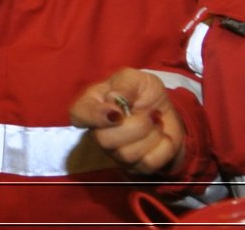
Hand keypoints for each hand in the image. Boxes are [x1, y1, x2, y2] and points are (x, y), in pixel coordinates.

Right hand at [68, 68, 184, 175]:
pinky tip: (161, 137)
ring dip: (151, 135)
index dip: (95, 117)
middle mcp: (98, 132)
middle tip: (149, 114)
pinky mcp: (135, 167)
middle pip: (104, 140)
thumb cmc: (142, 91)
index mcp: (92, 105)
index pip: (79, 115)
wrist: (165, 110)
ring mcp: (115, 153)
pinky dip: (163, 148)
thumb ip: (123, 85)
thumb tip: (115, 100)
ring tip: (155, 122)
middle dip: (135, 126)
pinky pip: (148, 164)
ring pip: (127, 155)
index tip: (117, 113)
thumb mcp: (134, 78)